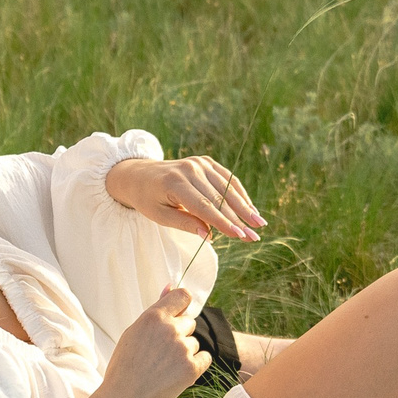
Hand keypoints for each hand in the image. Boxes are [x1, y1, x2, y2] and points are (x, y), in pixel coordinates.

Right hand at [100, 287, 211, 397]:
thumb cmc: (125, 365)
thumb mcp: (134, 332)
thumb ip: (156, 309)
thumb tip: (171, 285)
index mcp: (153, 317)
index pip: (183, 296)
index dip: (183, 306)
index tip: (178, 315)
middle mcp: (169, 329)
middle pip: (190, 322)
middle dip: (180, 334)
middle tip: (160, 353)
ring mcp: (182, 348)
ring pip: (194, 343)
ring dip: (185, 353)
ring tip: (163, 367)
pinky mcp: (191, 368)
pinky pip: (205, 358)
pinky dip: (196, 365)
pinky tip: (177, 373)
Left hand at [106, 155, 265, 242]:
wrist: (138, 174)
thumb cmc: (147, 199)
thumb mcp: (159, 215)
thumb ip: (184, 223)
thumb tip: (208, 236)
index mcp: (175, 183)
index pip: (204, 206)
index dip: (223, 222)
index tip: (239, 235)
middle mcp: (189, 170)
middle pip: (219, 198)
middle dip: (239, 218)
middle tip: (254, 236)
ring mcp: (199, 163)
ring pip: (227, 187)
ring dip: (245, 207)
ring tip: (259, 224)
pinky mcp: (205, 161)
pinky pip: (227, 178)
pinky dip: (239, 193)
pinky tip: (250, 208)